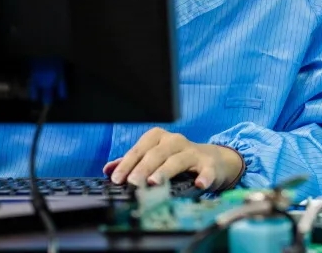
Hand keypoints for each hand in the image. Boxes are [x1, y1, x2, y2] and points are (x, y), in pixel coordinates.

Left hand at [103, 127, 243, 191]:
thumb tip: (108, 170)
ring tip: (155, 182)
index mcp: (159, 138)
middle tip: (133, 182)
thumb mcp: (154, 157)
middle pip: (157, 153)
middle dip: (143, 168)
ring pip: (178, 159)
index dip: (127, 163)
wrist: (212, 160)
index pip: (140, 148)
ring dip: (166, 170)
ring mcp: (193, 151)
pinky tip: (200, 184)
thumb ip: (132, 163)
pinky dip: (204, 176)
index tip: (117, 179)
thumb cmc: (177, 159)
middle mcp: (175, 141)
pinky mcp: (209, 164)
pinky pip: (207, 169)